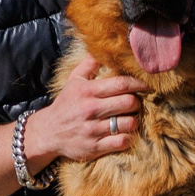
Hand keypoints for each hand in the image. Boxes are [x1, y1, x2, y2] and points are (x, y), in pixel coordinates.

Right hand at [27, 55, 144, 168]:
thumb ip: (88, 65)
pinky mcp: (95, 147)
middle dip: (136, 103)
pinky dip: (126, 137)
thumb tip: (99, 48)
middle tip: (133, 104)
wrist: (48, 132)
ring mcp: (93, 129)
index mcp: (87, 91)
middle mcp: (90, 109)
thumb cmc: (66, 104)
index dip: (139, 84)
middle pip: (129, 103)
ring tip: (128, 118)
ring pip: (129, 123)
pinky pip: (122, 141)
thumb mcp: (73, 81)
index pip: (121, 84)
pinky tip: (122, 133)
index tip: (146, 85)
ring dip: (133, 121)